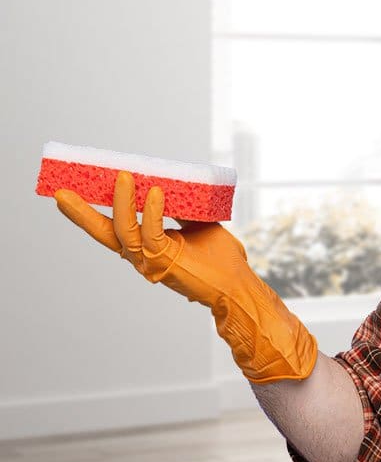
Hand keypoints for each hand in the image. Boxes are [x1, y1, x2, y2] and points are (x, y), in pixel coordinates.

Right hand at [54, 170, 317, 383]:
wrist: (238, 285)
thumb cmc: (220, 258)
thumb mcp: (198, 224)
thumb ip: (183, 208)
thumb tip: (174, 184)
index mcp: (146, 247)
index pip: (113, 227)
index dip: (92, 211)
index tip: (75, 189)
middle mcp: (142, 257)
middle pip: (104, 233)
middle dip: (81, 213)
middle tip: (61, 192)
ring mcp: (151, 262)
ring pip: (124, 232)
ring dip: (122, 203)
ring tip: (124, 177)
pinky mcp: (166, 263)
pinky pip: (153, 234)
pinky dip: (154, 212)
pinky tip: (157, 193)